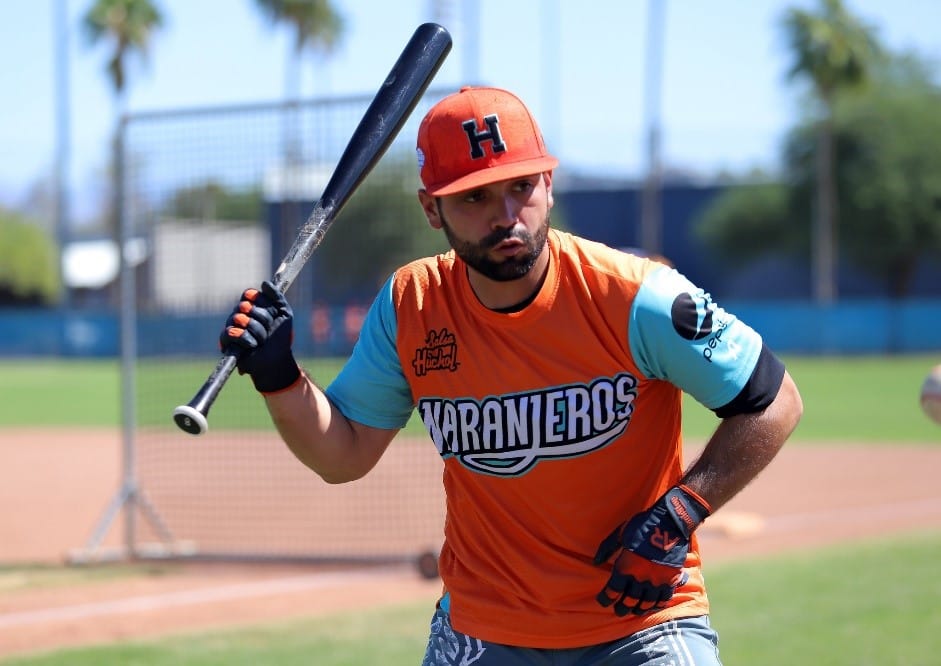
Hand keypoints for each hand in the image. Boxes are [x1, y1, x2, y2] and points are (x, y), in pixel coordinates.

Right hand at [220, 280, 299, 392]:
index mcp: (251, 306)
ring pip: (240, 318)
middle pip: (245, 305)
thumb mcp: (284, 314)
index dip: (261, 303)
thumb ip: (277, 296)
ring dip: (257, 332)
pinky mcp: (226, 341)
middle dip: (263, 319)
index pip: (249, 294)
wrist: (276, 360)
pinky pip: (232, 332)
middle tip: (268, 330)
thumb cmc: (280, 338)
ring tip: (261, 341)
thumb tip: (264, 283)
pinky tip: (252, 345)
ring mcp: (232, 327)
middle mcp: (239, 314)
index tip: (272, 313)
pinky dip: (246, 339)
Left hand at [593, 485, 710, 615]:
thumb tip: (596, 561)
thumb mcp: (620, 534)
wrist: (669, 523)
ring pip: (646, 603)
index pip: (612, 590)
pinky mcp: (671, 580)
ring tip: (635, 611)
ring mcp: (656, 581)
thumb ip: (607, 548)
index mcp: (625, 567)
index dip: (606, 598)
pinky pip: (663, 599)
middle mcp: (639, 578)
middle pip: (629, 600)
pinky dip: (657, 604)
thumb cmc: (641, 526)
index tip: (603, 601)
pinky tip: (653, 606)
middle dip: (622, 607)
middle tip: (618, 611)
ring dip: (639, 609)